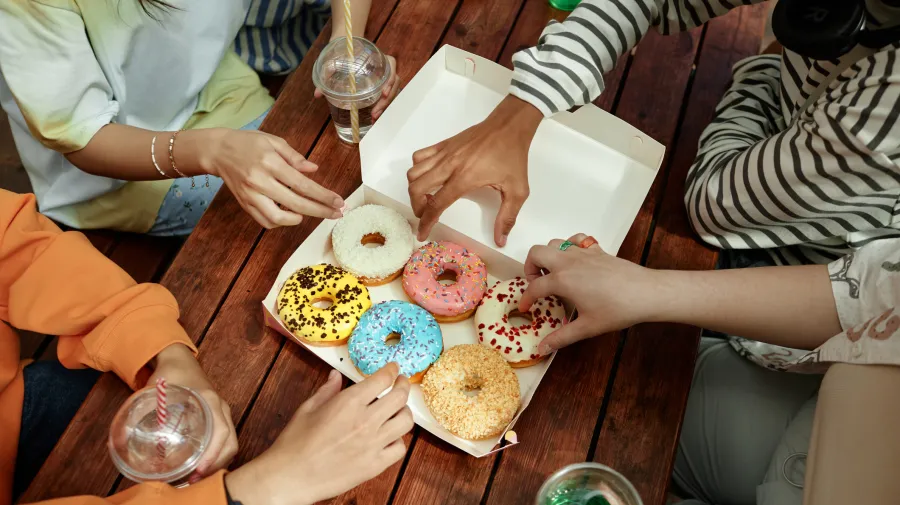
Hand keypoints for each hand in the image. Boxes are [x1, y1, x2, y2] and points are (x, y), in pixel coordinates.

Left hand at [149, 344, 237, 479]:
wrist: (180, 360)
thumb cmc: (171, 373)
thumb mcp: (155, 389)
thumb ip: (140, 411)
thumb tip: (120, 439)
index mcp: (211, 401)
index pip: (222, 432)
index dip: (213, 454)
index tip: (199, 470)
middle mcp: (221, 408)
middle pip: (231, 442)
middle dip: (216, 465)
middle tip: (193, 480)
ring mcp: (222, 413)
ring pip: (230, 443)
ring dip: (217, 463)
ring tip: (194, 478)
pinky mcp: (218, 418)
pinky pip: (225, 440)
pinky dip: (217, 456)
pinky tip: (200, 467)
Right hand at [201, 129, 343, 228]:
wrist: (217, 151)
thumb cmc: (248, 143)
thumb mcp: (273, 141)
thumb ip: (295, 157)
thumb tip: (314, 170)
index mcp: (270, 163)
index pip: (302, 184)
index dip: (323, 196)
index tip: (339, 202)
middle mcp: (260, 181)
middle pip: (296, 204)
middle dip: (320, 211)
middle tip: (336, 213)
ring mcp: (251, 195)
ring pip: (278, 218)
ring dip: (298, 219)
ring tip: (310, 212)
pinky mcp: (244, 204)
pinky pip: (265, 221)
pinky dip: (281, 222)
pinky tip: (291, 214)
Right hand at [226, 364, 412, 504]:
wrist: (290, 476)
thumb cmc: (295, 443)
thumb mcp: (308, 408)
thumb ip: (328, 390)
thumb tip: (336, 375)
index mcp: (349, 403)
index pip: (382, 379)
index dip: (392, 370)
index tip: (394, 369)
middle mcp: (365, 421)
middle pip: (400, 397)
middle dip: (403, 385)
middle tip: (401, 383)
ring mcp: (372, 445)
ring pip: (405, 422)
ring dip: (405, 412)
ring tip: (399, 409)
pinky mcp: (374, 466)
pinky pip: (399, 449)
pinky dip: (398, 440)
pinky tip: (389, 437)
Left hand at [314, 55, 399, 120]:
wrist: (344, 45)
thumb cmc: (341, 51)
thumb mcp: (333, 60)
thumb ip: (327, 73)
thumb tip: (318, 94)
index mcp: (377, 57)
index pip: (392, 65)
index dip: (390, 79)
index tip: (384, 92)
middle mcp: (383, 68)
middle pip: (393, 84)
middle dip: (386, 101)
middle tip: (375, 113)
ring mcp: (383, 78)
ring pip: (391, 92)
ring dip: (385, 106)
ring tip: (374, 118)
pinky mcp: (380, 86)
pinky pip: (385, 96)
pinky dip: (381, 107)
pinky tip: (373, 117)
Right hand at [407, 95, 541, 245]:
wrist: (509, 126)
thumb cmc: (513, 156)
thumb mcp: (517, 190)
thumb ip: (507, 216)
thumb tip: (501, 240)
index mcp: (464, 179)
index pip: (436, 204)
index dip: (426, 222)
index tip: (421, 233)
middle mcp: (449, 165)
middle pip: (417, 188)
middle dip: (416, 206)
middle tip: (426, 214)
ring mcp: (444, 153)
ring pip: (414, 171)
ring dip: (414, 188)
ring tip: (427, 196)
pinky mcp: (444, 144)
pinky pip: (419, 156)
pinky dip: (417, 168)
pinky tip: (430, 176)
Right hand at [520, 234, 657, 352]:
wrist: (645, 293)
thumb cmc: (616, 310)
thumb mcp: (587, 327)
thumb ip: (561, 337)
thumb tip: (542, 348)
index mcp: (562, 280)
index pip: (534, 287)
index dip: (526, 299)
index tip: (525, 308)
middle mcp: (568, 262)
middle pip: (536, 252)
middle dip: (530, 267)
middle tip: (537, 284)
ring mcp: (582, 253)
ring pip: (554, 243)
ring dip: (548, 256)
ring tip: (553, 274)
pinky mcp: (596, 250)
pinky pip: (575, 239)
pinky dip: (569, 246)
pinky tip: (574, 261)